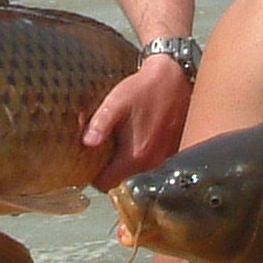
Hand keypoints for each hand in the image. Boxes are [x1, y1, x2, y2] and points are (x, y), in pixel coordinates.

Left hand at [85, 55, 193, 187]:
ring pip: (135, 174)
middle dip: (109, 170)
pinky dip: (141, 157)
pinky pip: (150, 165)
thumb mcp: (116, 102)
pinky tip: (137, 138)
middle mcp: (151, 163)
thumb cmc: (144, 89)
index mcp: (135, 156)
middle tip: (101, 150)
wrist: (174, 79)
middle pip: (120, 181)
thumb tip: (88, 142)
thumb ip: (100, 124)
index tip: (89, 162)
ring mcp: (164, 159)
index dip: (93, 175)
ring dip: (125, 164)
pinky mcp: (172, 152)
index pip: (105, 184)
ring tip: (118, 143)